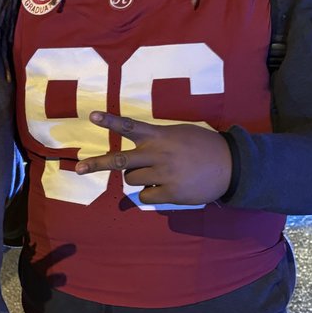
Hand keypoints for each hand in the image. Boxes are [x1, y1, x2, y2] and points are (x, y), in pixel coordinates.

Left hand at [74, 112, 232, 204]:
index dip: (110, 120)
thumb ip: (158, 142)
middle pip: (120, 162)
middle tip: (80, 169)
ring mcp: (163, 175)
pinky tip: (166, 187)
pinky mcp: (170, 193)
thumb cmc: (203, 147)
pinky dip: (150, 193)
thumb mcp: (180, 134)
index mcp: (160, 136)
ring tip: (157, 174)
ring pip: (132, 180)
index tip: (92, 116)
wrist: (231, 166)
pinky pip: (146, 197)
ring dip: (138, 178)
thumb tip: (137, 159)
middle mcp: (158, 154)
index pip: (130, 126)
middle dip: (97, 164)